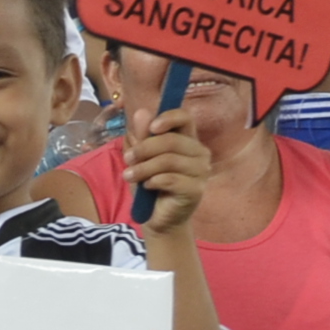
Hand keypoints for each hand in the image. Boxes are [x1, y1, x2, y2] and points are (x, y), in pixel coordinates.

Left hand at [125, 100, 213, 233]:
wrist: (158, 218)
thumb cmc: (151, 184)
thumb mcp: (140, 158)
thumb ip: (141, 136)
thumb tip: (141, 112)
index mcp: (187, 139)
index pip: (185, 117)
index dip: (168, 118)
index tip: (151, 128)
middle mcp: (199, 152)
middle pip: (171, 140)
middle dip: (143, 149)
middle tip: (127, 159)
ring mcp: (201, 171)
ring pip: (169, 160)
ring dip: (143, 168)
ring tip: (129, 176)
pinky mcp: (196, 189)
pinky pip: (171, 179)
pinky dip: (152, 181)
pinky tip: (147, 186)